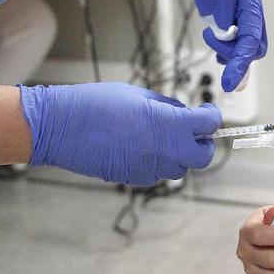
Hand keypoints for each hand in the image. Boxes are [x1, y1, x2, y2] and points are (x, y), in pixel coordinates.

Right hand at [19, 83, 219, 185]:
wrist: (61, 127)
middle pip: (202, 156)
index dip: (211, 116)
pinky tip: (142, 147)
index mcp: (170, 124)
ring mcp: (149, 168)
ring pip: (180, 168)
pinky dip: (157, 162)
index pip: (208, 125)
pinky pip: (156, 173)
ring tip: (163, 137)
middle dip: (202, 143)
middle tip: (192, 130)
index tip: (207, 111)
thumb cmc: (96, 103)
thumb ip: (166, 106)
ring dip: (179, 154)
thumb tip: (182, 113)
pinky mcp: (133, 178)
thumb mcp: (138, 94)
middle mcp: (166, 150)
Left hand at [169, 0, 267, 91]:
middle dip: (236, 57)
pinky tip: (216, 50)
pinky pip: (236, 37)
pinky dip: (228, 49)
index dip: (242, 61)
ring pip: (248, 44)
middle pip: (255, 45)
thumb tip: (226, 27)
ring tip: (209, 38)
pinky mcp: (229, 11)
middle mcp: (250, 4)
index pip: (252, 35)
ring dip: (231, 53)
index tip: (231, 82)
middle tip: (212, 47)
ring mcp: (240, 9)